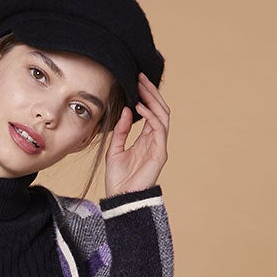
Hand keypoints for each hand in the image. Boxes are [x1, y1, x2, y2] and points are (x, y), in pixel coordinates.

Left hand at [103, 71, 169, 197]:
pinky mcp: (160, 153)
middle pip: (159, 110)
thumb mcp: (114, 149)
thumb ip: (120, 130)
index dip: (145, 97)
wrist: (120, 198)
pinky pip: (159, 129)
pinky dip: (151, 116)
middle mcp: (155, 141)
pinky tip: (140, 107)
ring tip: (141, 87)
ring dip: (152, 100)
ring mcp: (159, 146)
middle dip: (151, 93)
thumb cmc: (118, 179)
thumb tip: (125, 110)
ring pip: (162, 116)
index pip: (151, 112)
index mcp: (145, 139)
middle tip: (141, 78)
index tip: (136, 82)